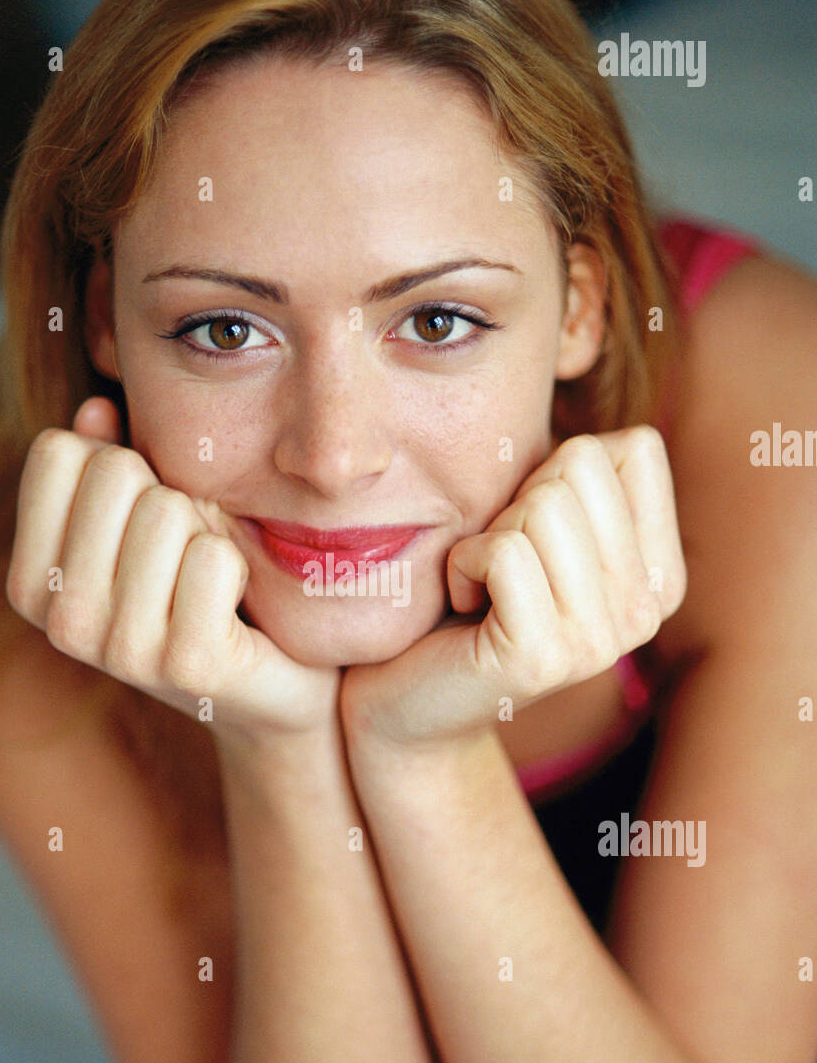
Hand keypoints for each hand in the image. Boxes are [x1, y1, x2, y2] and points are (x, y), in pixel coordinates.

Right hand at [6, 397, 340, 743]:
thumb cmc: (199, 590)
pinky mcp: (188, 664)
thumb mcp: (143, 523)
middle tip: (185, 555)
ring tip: (210, 582)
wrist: (269, 689)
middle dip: (168, 495)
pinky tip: (234, 606)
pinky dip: (237, 565)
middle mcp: (62, 620)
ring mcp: (121, 649)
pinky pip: (213, 554)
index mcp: (32, 581)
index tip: (141, 520)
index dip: (119, 463)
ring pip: (168, 509)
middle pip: (115, 471)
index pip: (58, 451)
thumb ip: (110, 463)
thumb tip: (97, 410)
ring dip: (207, 531)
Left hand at [340, 427, 686, 747]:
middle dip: (515, 500)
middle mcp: (647, 610)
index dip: (557, 467)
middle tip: (496, 567)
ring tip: (479, 590)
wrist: (403, 701)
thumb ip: (574, 474)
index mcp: (659, 573)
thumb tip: (576, 361)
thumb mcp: (531, 524)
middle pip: (579, 466)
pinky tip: (460, 608)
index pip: (633, 447)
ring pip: (541, 504)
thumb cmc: (461, 597)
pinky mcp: (544, 656)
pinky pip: (501, 549)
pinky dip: (460, 564)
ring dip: (484, 535)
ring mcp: (602, 639)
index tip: (530, 532)